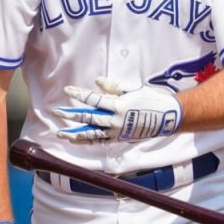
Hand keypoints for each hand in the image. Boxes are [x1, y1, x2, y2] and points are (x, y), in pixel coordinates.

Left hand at [54, 76, 181, 141]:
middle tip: (56, 112)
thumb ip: (113, 86)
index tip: (67, 90)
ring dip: (75, 134)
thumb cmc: (150, 99)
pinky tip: (77, 139)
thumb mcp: (133, 88)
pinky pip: (100, 141)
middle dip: (70, 115)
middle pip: (88, 118)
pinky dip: (88, 141)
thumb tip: (96, 82)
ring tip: (61, 134)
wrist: (167, 118)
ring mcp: (117, 132)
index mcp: (118, 105)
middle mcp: (115, 120)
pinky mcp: (120, 139)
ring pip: (91, 134)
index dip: (79, 94)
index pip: (93, 99)